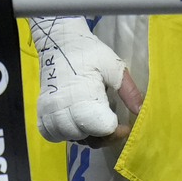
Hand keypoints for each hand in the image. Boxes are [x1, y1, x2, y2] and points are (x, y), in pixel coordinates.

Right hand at [33, 16, 144, 146]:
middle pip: (86, 138)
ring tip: (95, 121)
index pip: (101, 129)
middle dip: (103, 134)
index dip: (116, 130)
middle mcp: (62, 110)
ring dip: (86, 135)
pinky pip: (54, 134)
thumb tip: (140, 111)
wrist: (59, 42)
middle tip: (112, 120)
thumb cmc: (89, 52)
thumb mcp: (114, 67)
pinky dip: (67, 133)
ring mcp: (49, 113)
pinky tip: (77, 122)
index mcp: (83, 98)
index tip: (124, 124)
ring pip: (71, 138)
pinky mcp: (41, 112)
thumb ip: (128, 91)